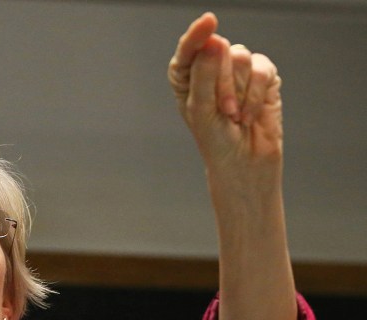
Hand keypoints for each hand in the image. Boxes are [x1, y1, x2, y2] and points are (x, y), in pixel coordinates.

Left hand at [168, 12, 282, 180]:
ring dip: (238, 90)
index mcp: (188, 76)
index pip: (189, 49)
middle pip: (218, 51)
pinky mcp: (264, 77)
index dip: (197, 35)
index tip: (208, 22)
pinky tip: (249, 115)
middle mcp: (213, 69)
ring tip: (234, 115)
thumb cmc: (215, 140)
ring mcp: (239, 72)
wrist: (243, 162)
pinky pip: (262, 69)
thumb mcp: (201, 109)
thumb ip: (204, 75)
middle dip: (221, 82)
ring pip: (241, 56)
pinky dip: (255, 94)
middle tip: (222, 110)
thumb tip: (214, 42)